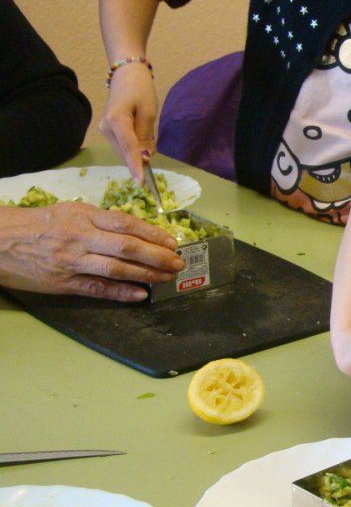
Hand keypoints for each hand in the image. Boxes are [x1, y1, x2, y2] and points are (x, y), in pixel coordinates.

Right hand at [0, 203, 183, 300]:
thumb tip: (136, 230)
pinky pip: (97, 288)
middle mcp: (80, 237)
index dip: (152, 233)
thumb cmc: (40, 223)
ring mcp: (72, 261)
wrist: (0, 240)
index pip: (125, 223)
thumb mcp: (70, 211)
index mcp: (83, 215)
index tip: (172, 241)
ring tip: (166, 277)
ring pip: (116, 268)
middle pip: (126, 246)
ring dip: (146, 274)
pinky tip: (140, 294)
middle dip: (157, 255)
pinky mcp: (64, 282)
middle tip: (178, 262)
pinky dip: (121, 292)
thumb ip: (100, 220)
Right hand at [98, 63, 158, 181]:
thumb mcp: (148, 112)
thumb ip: (146, 137)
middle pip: (125, 153)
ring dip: (138, 151)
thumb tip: (145, 159)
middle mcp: (106, 127)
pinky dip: (134, 146)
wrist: (126, 75)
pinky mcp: (107, 130)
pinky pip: (123, 145)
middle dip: (141, 157)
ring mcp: (104, 129)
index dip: (136, 166)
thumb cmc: (140, 90)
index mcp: (116, 120)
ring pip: (124, 151)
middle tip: (152, 141)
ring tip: (147, 131)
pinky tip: (140, 133)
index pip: (128, 148)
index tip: (142, 183)